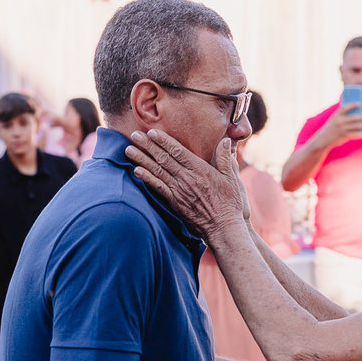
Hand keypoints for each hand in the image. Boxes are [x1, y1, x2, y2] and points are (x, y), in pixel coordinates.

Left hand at [127, 130, 248, 239]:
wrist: (223, 228)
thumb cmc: (229, 204)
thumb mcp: (232, 179)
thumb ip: (225, 159)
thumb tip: (225, 141)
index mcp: (200, 169)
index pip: (178, 151)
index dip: (164, 140)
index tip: (152, 132)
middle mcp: (187, 178)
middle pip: (164, 158)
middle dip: (148, 146)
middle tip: (134, 135)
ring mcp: (179, 191)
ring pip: (157, 171)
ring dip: (142, 159)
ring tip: (129, 150)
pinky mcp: (175, 203)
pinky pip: (158, 188)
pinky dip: (147, 179)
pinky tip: (136, 171)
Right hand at [317, 102, 361, 146]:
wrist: (324, 139)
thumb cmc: (332, 128)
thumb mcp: (335, 120)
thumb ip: (344, 116)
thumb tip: (358, 115)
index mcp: (336, 115)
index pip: (345, 108)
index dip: (353, 105)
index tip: (359, 104)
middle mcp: (339, 121)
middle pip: (354, 117)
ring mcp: (342, 129)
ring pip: (356, 126)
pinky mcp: (344, 136)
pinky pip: (355, 134)